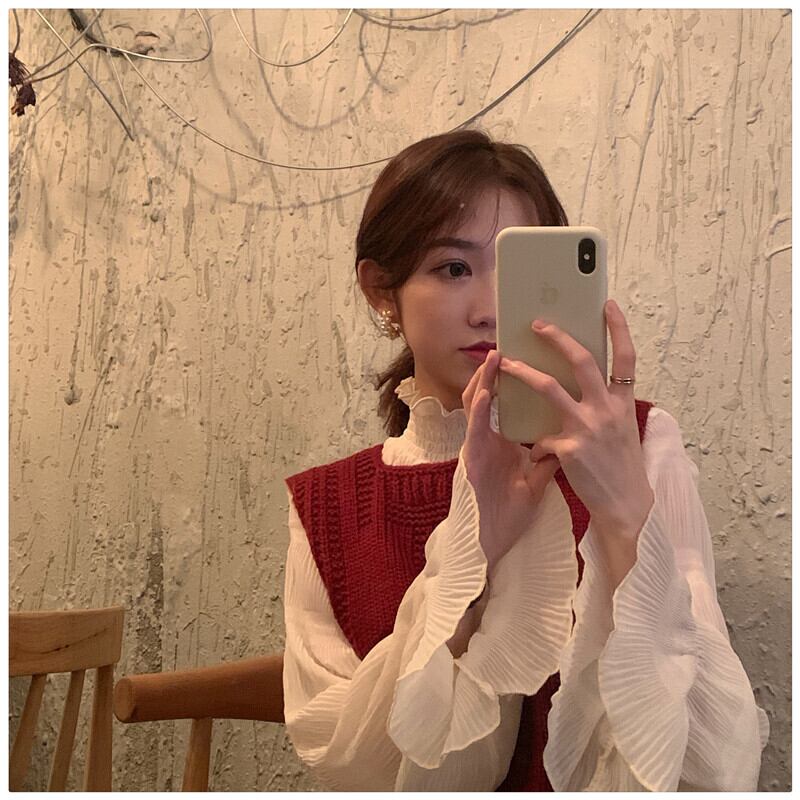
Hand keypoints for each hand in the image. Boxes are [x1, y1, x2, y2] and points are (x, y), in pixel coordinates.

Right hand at [462, 348, 561, 570]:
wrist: (491, 542)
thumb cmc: (508, 513)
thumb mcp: (535, 480)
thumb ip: (549, 456)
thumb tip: (567, 436)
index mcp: (501, 441)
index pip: (506, 402)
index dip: (512, 379)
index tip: (526, 356)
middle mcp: (488, 438)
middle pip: (490, 394)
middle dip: (497, 368)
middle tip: (509, 342)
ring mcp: (477, 446)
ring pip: (476, 404)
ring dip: (484, 378)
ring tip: (495, 355)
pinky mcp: (471, 460)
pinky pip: (475, 429)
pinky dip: (479, 408)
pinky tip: (486, 391)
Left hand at [498, 299, 654, 539]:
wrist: (625, 506)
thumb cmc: (621, 467)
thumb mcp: (622, 430)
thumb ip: (607, 406)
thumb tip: (588, 385)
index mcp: (622, 403)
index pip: (626, 357)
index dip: (618, 328)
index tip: (608, 305)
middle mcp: (607, 409)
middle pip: (581, 361)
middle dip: (558, 338)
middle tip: (538, 324)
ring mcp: (588, 427)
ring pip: (549, 388)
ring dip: (524, 372)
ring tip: (507, 362)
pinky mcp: (569, 448)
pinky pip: (541, 437)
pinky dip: (536, 444)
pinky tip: (537, 454)